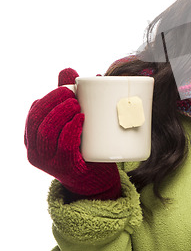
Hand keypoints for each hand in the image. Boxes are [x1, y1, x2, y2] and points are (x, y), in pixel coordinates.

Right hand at [25, 68, 121, 199]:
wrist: (96, 180)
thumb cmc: (84, 146)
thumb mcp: (76, 121)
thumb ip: (72, 98)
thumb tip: (75, 70)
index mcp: (35, 137)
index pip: (34, 112)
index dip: (49, 97)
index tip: (68, 88)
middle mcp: (36, 150)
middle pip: (37, 120)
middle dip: (54, 101)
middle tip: (74, 95)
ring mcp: (49, 162)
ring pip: (47, 132)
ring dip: (62, 113)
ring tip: (78, 104)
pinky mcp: (66, 169)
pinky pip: (64, 147)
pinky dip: (72, 129)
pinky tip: (81, 119)